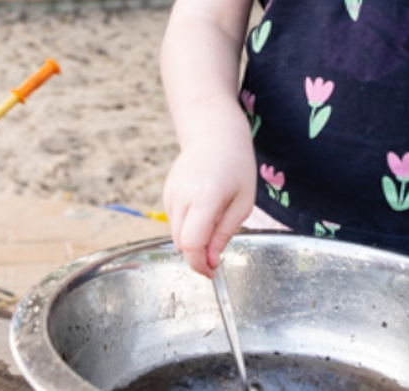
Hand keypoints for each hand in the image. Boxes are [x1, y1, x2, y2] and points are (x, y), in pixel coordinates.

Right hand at [163, 141, 255, 277]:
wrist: (214, 135)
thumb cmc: (236, 166)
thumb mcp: (243, 203)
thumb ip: (224, 233)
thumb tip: (210, 261)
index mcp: (205, 197)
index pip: (191, 243)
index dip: (199, 264)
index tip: (212, 273)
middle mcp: (182, 196)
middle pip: (181, 243)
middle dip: (197, 255)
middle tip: (216, 253)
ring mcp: (170, 193)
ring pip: (175, 234)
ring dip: (192, 240)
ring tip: (214, 219)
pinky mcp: (166, 192)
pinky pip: (174, 221)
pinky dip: (187, 226)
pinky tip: (203, 209)